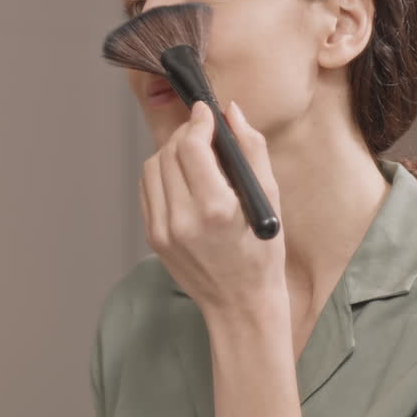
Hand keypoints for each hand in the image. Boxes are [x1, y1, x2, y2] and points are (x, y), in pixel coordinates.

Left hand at [140, 101, 285, 317]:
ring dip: (171, 153)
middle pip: (169, 153)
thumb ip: (251, 150)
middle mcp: (183, 220)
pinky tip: (182, 179)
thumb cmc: (261, 253)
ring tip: (194, 156)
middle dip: (186, 134)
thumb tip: (232, 112)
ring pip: (152, 168)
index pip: (191, 147)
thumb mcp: (269, 199)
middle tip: (204, 133)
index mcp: (216, 209)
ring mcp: (163, 231)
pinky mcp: (153, 238)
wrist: (240, 304)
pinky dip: (162, 175)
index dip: (198, 122)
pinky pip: (147, 191)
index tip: (206, 112)